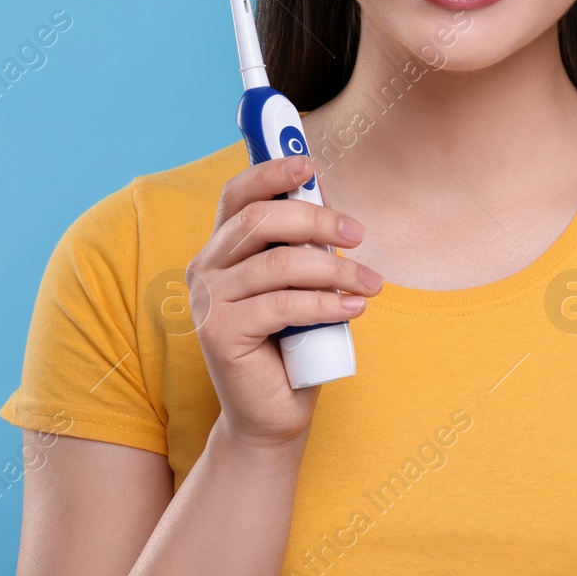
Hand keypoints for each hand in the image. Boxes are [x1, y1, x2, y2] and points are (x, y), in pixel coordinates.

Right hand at [186, 155, 381, 450]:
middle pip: (260, 222)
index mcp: (223, 249)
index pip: (236, 195)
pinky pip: (283, 305)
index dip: (269, 173)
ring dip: (336, 269)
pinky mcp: (219, 333)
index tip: (309, 165)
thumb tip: (330, 200)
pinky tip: (354, 308)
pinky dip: (327, 303)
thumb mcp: (303, 283)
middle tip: (359, 234)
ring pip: (280, 265)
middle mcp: (205, 269)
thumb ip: (304, 245)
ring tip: (371, 283)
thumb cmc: (294, 342)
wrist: (275, 410)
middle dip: (318, 220)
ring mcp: (207, 301)